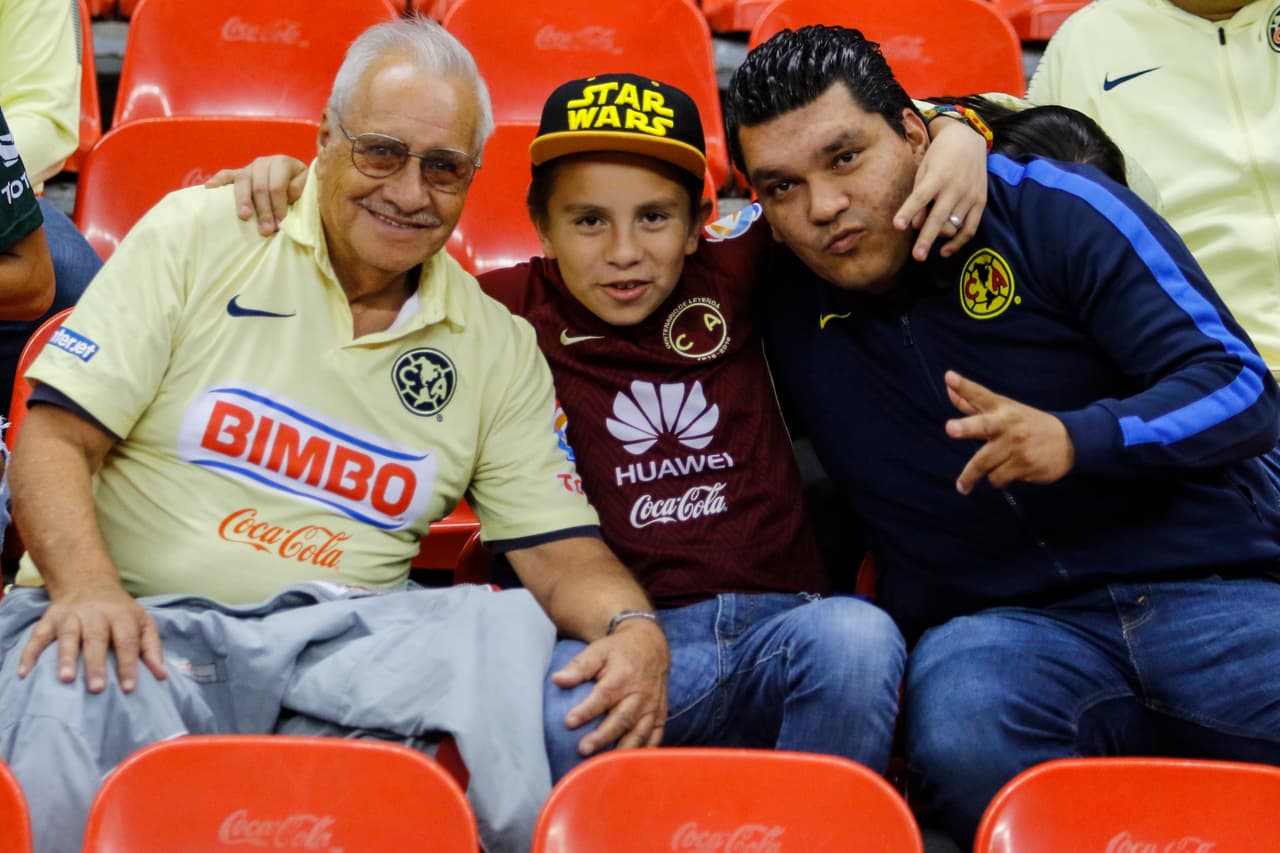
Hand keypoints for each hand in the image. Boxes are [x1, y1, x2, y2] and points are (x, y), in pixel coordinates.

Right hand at [17, 579, 165, 692]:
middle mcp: (96, 614)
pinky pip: (37, 636)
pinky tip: (24, 672)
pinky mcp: (50, 619)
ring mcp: (71, 616)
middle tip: (97, 688)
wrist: (88, 582)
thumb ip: (151, 648)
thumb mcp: (142, 622)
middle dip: (96, 664)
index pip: (127, 641)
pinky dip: (29, 653)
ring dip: (65, 657)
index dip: (128, 664)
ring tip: (65, 679)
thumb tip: (162, 676)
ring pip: (68, 636)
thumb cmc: (120, 611)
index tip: (128, 688)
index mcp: (122, 616)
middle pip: (97, 639)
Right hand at [204, 155, 308, 235]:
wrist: (294, 176)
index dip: (278, 205)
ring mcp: (250, 167)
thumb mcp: (306, 186)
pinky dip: (218, 180)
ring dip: (243, 201)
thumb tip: (287, 197)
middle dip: (263, 210)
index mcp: (283, 163)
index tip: (279, 223)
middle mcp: (264, 162)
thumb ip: (299, 189)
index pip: (277, 186)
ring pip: (243, 181)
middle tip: (265, 230)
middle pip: (260, 186)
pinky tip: (209, 188)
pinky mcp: (238, 173)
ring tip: (244, 216)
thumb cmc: (300, 186)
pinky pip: (226, 175)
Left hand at [550, 617, 668, 756]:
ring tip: (604, 766)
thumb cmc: (618, 651)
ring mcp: (652, 708)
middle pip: (622, 719)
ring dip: (622, 751)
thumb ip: (579, 666)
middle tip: (583, 749)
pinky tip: (629, 766)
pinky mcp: (659, 717)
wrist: (651, 646)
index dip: (587, 710)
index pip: (604, 695)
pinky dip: (643, 753)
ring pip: (639, 733)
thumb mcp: (598, 650)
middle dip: (603, 736)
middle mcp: (640, 694)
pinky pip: (654, 738)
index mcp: (623, 676)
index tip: (568, 722)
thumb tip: (557, 679)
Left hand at [894, 116, 987, 260]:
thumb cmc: (939, 156)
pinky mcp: (981, 201)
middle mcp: (956, 187)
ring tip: (927, 240)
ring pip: (953, 225)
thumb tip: (914, 225)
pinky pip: (971, 228)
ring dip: (939, 236)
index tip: (897, 225)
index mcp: (937, 176)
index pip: (920, 197)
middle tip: (917, 256)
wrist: (968, 139)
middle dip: (927, 238)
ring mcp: (970, 195)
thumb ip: (918, 196)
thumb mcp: (923, 169)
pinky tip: (945, 251)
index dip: (908, 211)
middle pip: (939, 217)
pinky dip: (959, 242)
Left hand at [945, 370, 1074, 493]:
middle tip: (950, 428)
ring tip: (965, 483)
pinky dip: (995, 479)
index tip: (949, 378)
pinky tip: (1005, 473)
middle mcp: (1007, 424)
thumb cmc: (1026, 424)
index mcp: (1002, 408)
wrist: (1069, 441)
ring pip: (982, 464)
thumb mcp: (1003, 409)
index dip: (964, 387)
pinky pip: (997, 478)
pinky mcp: (1024, 464)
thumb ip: (972, 401)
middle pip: (982, 426)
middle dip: (965, 427)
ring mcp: (1016, 445)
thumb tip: (948, 384)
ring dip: (972, 476)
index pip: (980, 395)